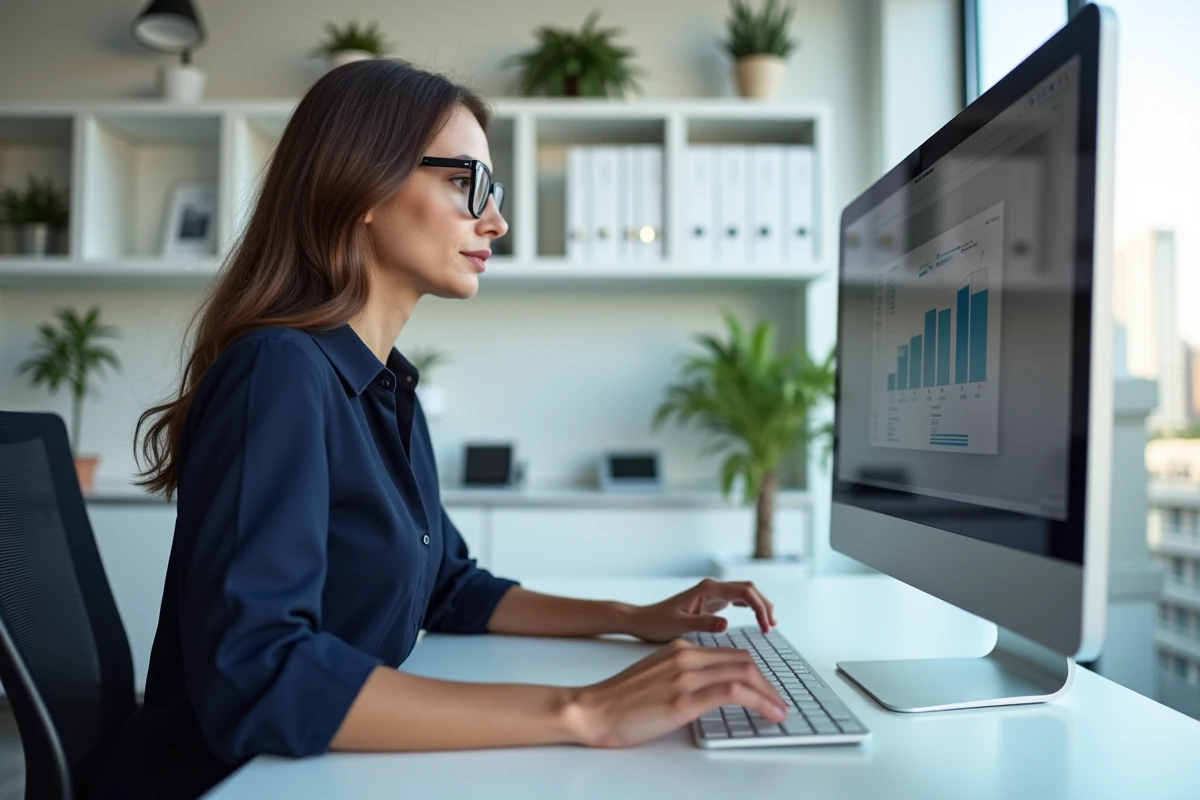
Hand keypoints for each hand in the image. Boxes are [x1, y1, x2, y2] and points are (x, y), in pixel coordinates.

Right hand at [566, 638, 788, 747]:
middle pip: (743, 662)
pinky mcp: (684, 699)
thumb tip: (708, 691)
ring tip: (779, 711)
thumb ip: (681, 674)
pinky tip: (769, 714)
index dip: (755, 674)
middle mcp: (686, 655)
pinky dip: (759, 701)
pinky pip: (733, 692)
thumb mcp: (655, 676)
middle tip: (778, 703)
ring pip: (744, 674)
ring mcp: (686, 675)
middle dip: (767, 684)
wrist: (592, 709)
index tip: (766, 691)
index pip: (730, 655)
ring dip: (769, 694)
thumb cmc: (618, 700)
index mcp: (679, 648)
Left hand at [626, 578, 776, 642]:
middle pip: (749, 589)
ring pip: (745, 593)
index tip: (766, 626)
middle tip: (771, 627)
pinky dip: (750, 608)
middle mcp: (712, 588)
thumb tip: (726, 624)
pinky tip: (757, 619)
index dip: (759, 607)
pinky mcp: (711, 602)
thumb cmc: (657, 623)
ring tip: (769, 625)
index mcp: (707, 589)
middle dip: (764, 605)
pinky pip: (737, 600)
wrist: (643, 620)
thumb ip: (703, 624)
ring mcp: (713, 594)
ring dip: (759, 606)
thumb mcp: (679, 626)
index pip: (744, 592)